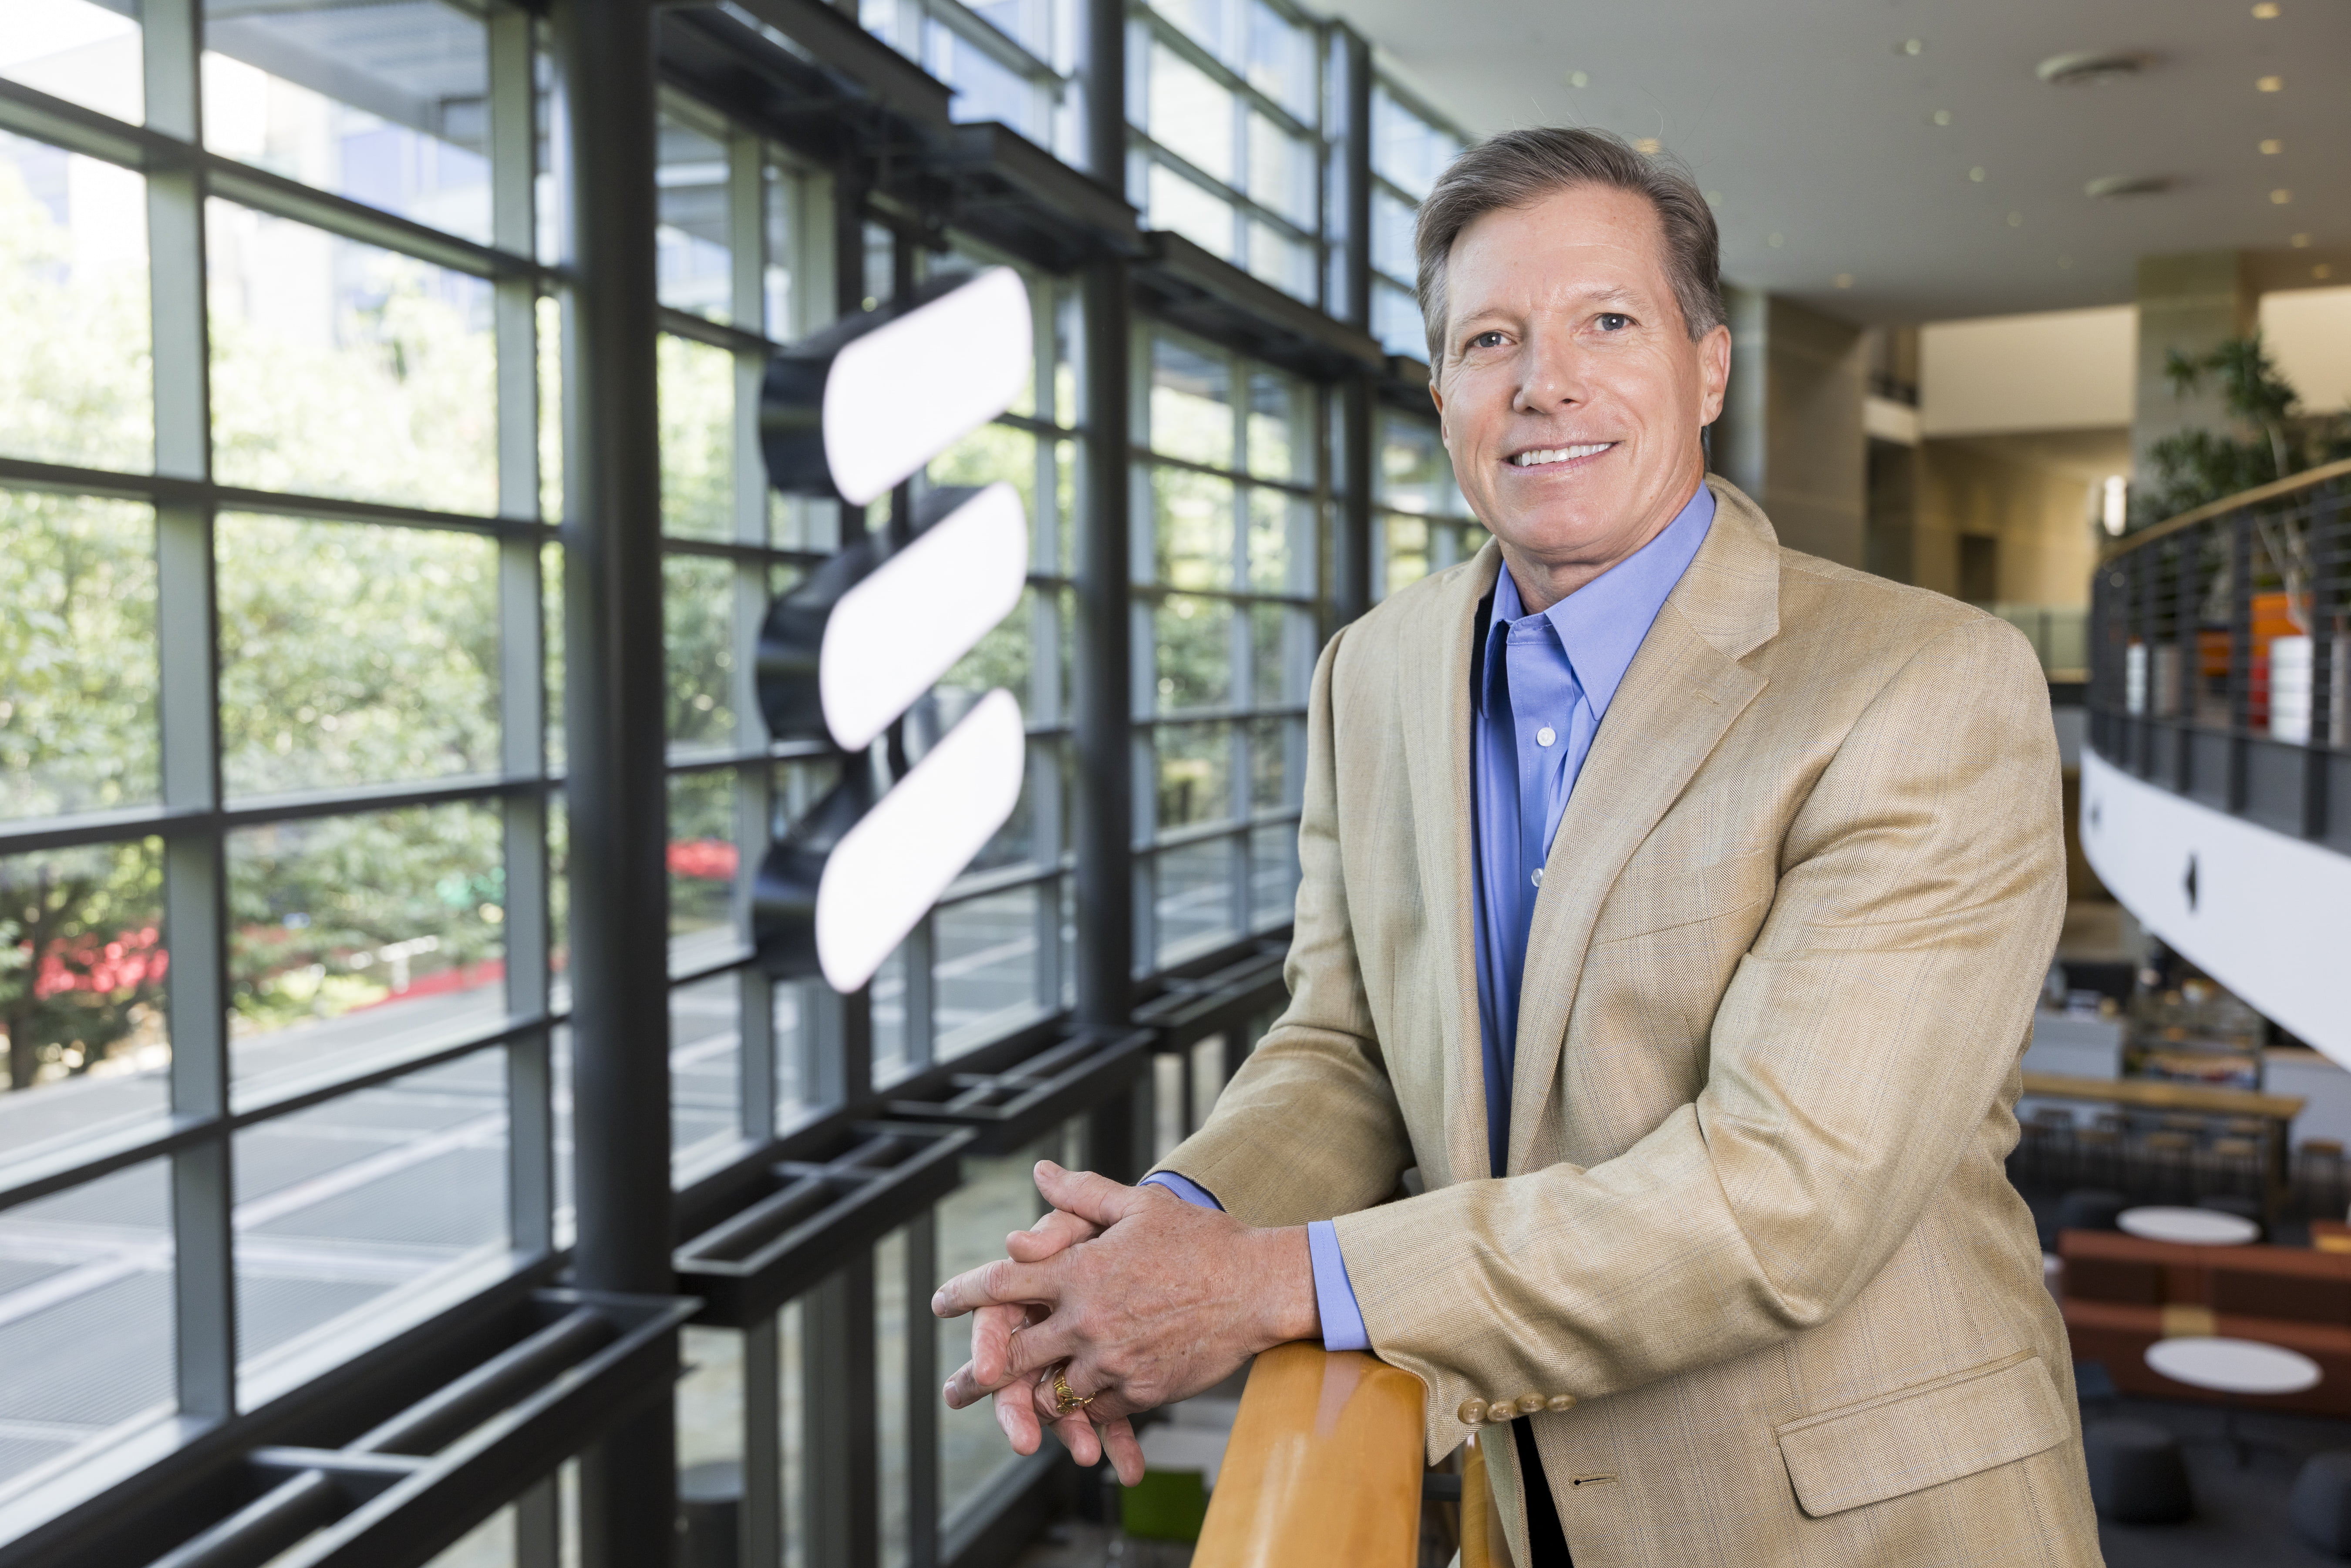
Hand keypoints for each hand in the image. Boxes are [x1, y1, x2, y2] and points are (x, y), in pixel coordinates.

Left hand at [933, 1162, 1317, 1454]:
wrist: (1259, 1287)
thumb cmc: (1201, 1240)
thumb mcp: (1140, 1205)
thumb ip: (1083, 1194)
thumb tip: (1040, 1173)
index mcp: (1080, 1271)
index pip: (1002, 1283)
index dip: (964, 1294)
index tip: (939, 1303)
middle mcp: (1087, 1320)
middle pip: (1012, 1355)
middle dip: (979, 1376)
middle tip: (956, 1391)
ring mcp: (1113, 1361)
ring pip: (1053, 1392)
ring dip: (1037, 1396)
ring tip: (1022, 1407)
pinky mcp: (1142, 1391)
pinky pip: (1097, 1409)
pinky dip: (1085, 1409)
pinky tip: (1083, 1407)